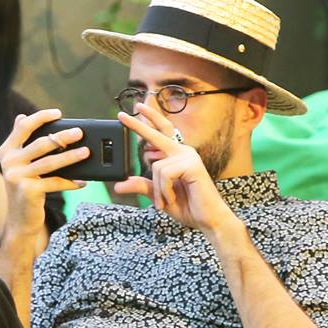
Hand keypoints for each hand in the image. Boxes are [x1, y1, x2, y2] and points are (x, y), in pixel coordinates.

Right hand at [0, 109, 86, 237]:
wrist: (20, 220)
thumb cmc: (25, 187)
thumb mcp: (19, 163)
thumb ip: (21, 142)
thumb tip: (22, 115)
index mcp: (7, 150)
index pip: (23, 127)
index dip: (41, 117)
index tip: (58, 113)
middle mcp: (9, 162)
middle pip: (41, 144)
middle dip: (63, 137)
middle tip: (80, 132)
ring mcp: (17, 177)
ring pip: (51, 162)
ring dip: (71, 157)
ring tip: (86, 152)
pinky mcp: (28, 191)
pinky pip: (55, 183)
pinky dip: (71, 182)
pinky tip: (82, 182)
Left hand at [113, 101, 235, 235]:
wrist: (208, 219)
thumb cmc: (188, 206)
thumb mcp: (158, 195)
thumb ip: (142, 186)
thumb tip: (119, 185)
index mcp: (176, 155)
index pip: (161, 133)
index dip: (149, 120)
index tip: (136, 108)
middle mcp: (183, 151)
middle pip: (158, 133)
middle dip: (138, 125)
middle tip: (121, 115)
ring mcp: (188, 156)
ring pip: (156, 167)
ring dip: (158, 189)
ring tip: (167, 200)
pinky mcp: (191, 164)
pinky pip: (164, 174)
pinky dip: (164, 190)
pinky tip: (173, 197)